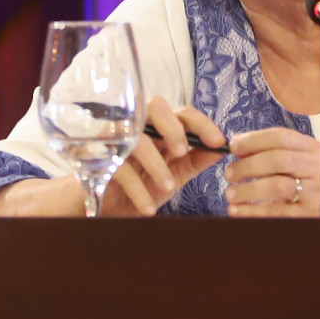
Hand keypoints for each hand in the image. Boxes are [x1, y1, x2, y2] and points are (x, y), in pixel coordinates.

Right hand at [104, 97, 227, 216]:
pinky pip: (120, 168)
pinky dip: (138, 190)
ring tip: (168, 188)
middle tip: (181, 152)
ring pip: (138, 139)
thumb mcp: (174, 176)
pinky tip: (148, 208)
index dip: (202, 124)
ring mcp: (115, 139)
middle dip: (173, 129)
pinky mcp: (97, 159)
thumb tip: (222, 149)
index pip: (182, 112)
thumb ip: (195, 161)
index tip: (219, 142)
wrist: (108, 212)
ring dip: (156, 165)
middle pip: (155, 106)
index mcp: (159, 128)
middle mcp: (137, 126)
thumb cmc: (140, 188)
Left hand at [221, 125, 319, 216]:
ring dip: (248, 190)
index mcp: (312, 148)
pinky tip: (237, 210)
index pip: (281, 137)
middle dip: (247, 166)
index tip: (233, 147)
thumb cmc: (312, 178)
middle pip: (277, 160)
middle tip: (229, 173)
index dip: (253, 140)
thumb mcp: (302, 157)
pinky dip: (253, 211)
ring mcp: (315, 191)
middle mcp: (316, 167)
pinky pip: (277, 211)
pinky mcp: (308, 214)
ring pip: (277, 186)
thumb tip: (237, 145)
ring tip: (231, 194)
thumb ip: (274, 150)